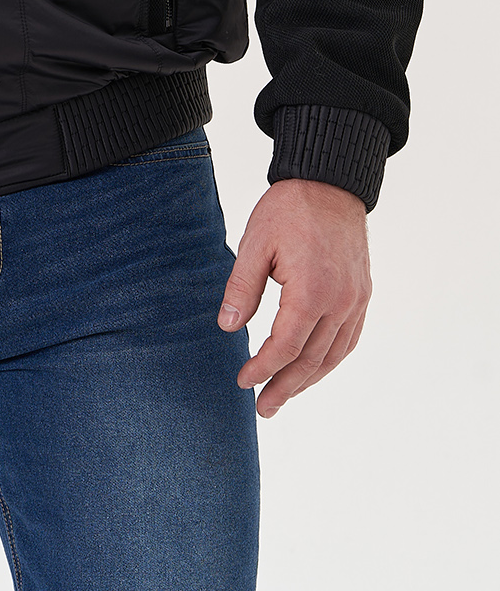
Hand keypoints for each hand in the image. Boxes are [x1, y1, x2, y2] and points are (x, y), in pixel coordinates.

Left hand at [218, 177, 370, 417]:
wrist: (331, 182)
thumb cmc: (290, 209)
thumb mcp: (256, 243)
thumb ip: (242, 287)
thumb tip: (227, 326)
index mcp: (311, 292)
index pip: (284, 347)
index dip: (262, 368)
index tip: (243, 381)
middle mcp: (340, 303)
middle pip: (311, 360)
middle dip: (285, 388)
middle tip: (264, 408)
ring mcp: (356, 300)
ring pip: (334, 355)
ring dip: (309, 381)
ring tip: (285, 396)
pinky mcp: (362, 294)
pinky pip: (349, 339)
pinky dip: (331, 360)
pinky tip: (314, 369)